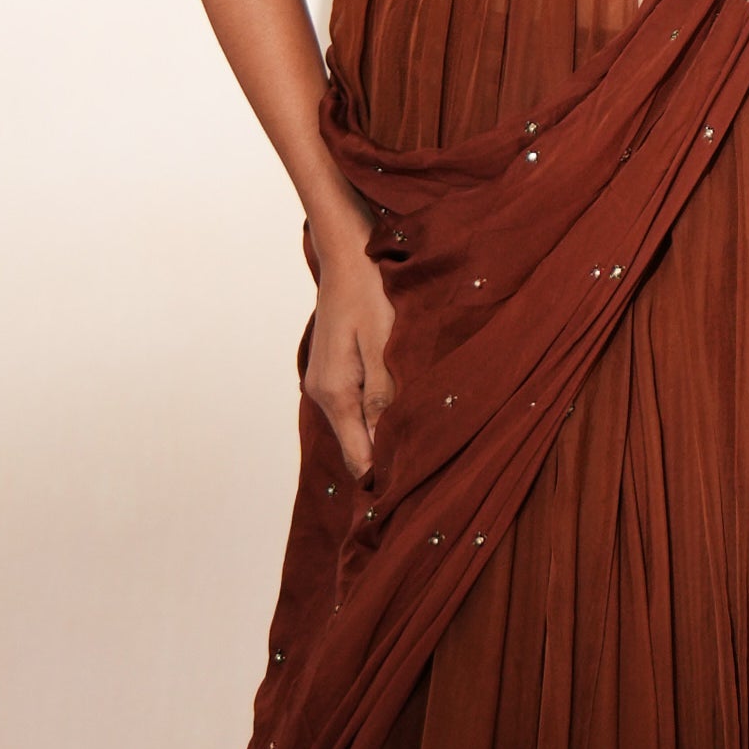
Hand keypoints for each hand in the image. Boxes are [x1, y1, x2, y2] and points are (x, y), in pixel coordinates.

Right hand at [306, 229, 395, 482]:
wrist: (348, 252)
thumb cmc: (371, 292)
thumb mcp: (384, 344)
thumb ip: (383, 395)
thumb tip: (385, 442)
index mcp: (335, 393)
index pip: (357, 456)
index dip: (382, 478)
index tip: (411, 496)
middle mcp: (322, 392)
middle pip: (356, 443)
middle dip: (386, 457)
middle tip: (426, 472)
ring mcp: (324, 380)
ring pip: (356, 422)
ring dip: (382, 431)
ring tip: (420, 443)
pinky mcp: (332, 368)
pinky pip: (354, 403)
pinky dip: (375, 411)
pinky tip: (400, 407)